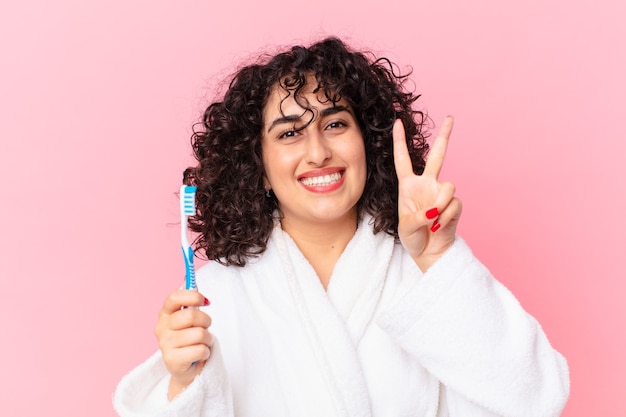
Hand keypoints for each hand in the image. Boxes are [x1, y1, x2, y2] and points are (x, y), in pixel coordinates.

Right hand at [154, 289, 212, 398]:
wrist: (187, 369)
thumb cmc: (190, 339)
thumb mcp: (190, 319)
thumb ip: (190, 301)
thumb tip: (189, 280)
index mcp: (165, 314)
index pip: (174, 297)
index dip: (192, 296)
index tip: (205, 302)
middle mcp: (161, 328)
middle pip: (190, 315)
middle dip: (206, 321)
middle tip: (206, 327)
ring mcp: (165, 344)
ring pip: (199, 334)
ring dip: (208, 339)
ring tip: (202, 343)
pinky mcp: (172, 360)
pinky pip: (200, 350)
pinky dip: (206, 352)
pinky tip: (199, 355)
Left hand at [393, 116, 461, 270]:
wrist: (429, 253)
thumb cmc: (412, 238)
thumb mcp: (406, 227)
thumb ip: (417, 217)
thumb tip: (433, 210)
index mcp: (408, 185)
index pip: (403, 158)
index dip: (399, 141)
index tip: (397, 122)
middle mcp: (426, 184)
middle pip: (437, 155)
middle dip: (444, 136)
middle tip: (450, 117)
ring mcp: (441, 194)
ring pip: (449, 185)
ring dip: (441, 203)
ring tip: (433, 219)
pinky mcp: (454, 205)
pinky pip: (453, 205)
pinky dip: (445, 218)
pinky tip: (438, 227)